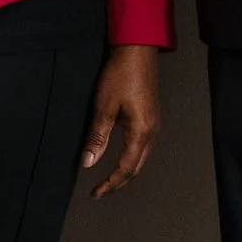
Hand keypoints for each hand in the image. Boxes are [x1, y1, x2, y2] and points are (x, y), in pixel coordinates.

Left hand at [81, 45, 159, 196]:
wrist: (137, 49)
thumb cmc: (121, 74)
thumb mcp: (104, 106)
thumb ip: (97, 137)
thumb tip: (88, 163)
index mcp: (141, 131)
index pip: (126, 168)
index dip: (110, 183)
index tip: (95, 193)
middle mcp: (152, 131)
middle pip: (137, 167)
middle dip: (119, 182)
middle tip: (100, 191)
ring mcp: (154, 124)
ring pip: (142, 158)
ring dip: (126, 171)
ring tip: (108, 179)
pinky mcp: (151, 117)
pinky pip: (143, 146)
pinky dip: (131, 158)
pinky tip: (120, 156)